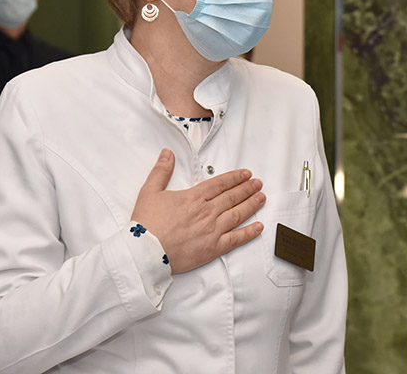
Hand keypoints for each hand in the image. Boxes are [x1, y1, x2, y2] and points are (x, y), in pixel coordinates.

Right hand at [131, 148, 265, 273]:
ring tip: (261, 198)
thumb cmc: (146, 224)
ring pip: (237, 214)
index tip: (246, 174)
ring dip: (251, 205)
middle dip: (247, 188)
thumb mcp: (149, 192)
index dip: (235, 178)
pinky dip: (249, 232)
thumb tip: (168, 154)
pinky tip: (258, 227)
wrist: (145, 252)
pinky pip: (236, 239)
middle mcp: (207, 212)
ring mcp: (212, 230)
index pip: (220, 184)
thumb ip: (161, 171)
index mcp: (194, 197)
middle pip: (232, 197)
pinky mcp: (213, 248)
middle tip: (258, 184)